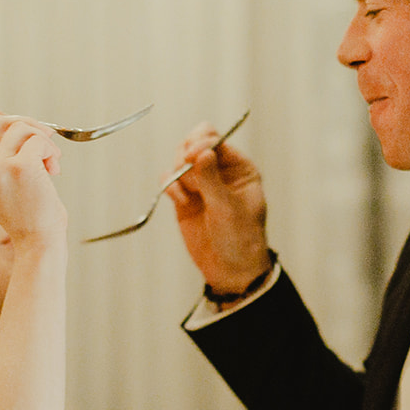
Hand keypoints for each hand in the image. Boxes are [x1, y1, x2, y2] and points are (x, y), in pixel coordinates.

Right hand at [0, 108, 65, 242]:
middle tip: (45, 143)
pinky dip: (51, 150)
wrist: (37, 242)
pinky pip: (38, 140)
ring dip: (43, 140)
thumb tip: (19, 121)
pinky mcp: (20, 167)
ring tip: (51, 162)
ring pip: (21, 126)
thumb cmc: (27, 214)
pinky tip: (53, 169)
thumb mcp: (1, 182)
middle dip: (28, 125)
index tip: (16, 123)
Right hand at [163, 122, 272, 294]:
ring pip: (179, 160)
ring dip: (179, 173)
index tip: (191, 156)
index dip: (201, 142)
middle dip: (186, 156)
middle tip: (187, 173)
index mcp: (239, 167)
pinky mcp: (184, 198)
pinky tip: (181, 202)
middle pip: (193, 143)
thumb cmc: (240, 239)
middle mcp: (220, 171)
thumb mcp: (228, 209)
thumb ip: (213, 180)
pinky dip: (170, 187)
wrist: (230, 270)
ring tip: (189, 195)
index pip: (215, 139)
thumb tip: (202, 153)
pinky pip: (169, 179)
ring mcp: (201, 183)